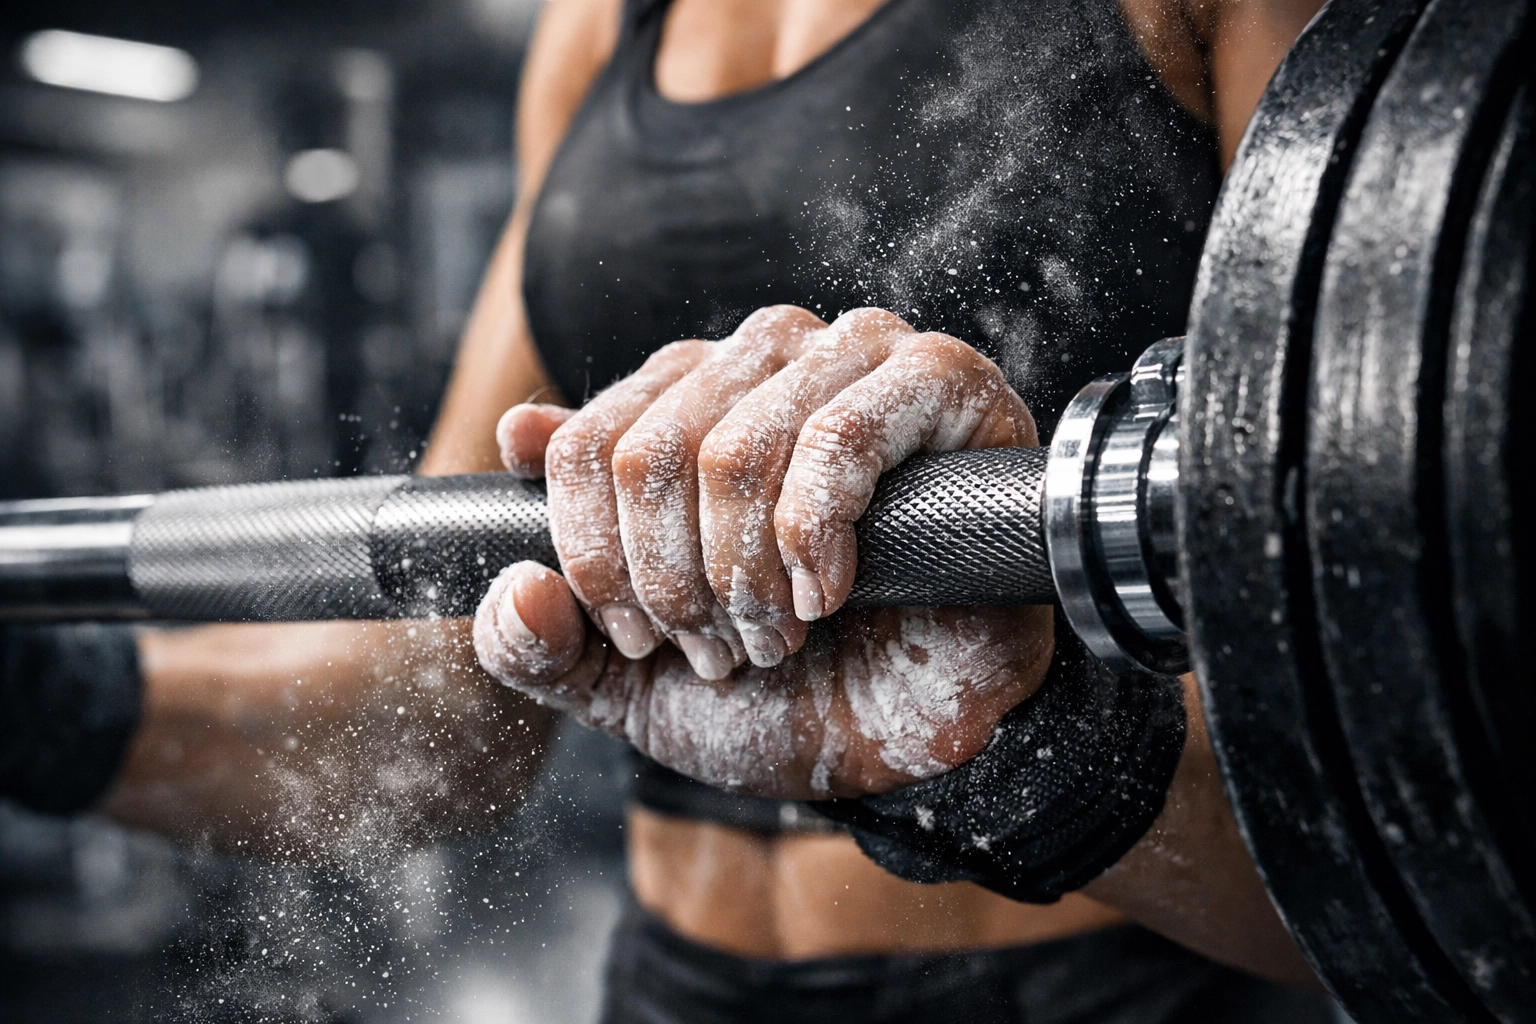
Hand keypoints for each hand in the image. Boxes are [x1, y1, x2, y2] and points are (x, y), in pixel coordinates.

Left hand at [474, 307, 1053, 798]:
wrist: (914, 723)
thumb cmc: (783, 690)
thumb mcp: (630, 686)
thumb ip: (542, 649)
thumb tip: (512, 585)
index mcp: (676, 399)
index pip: (581, 446)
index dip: (593, 561)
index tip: (639, 640)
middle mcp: (756, 357)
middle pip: (647, 453)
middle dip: (674, 586)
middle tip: (720, 650)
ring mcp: (849, 357)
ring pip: (733, 450)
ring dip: (743, 577)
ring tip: (779, 637)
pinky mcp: (937, 383)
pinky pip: (838, 437)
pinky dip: (813, 538)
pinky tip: (829, 593)